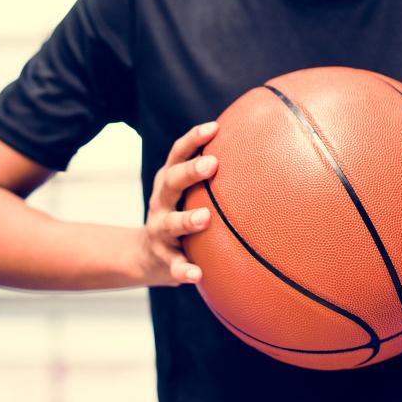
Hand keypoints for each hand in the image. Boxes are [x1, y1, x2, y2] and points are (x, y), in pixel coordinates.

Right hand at [141, 121, 219, 285]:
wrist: (143, 256)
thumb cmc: (179, 213)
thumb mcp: (187, 192)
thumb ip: (211, 176)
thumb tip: (257, 148)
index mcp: (169, 182)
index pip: (177, 154)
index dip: (193, 139)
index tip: (214, 128)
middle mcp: (161, 202)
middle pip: (171, 181)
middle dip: (190, 172)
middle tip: (211, 164)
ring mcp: (159, 231)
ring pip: (170, 224)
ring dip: (186, 220)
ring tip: (204, 218)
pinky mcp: (163, 259)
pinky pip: (174, 265)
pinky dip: (184, 270)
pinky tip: (198, 274)